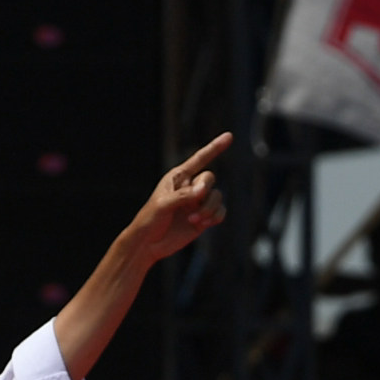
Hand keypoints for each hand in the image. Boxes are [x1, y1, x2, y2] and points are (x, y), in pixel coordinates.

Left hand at [126, 133, 231, 264]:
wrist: (150, 243)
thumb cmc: (151, 219)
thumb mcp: (163, 204)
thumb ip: (184, 195)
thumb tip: (204, 191)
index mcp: (178, 177)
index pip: (199, 159)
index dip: (215, 148)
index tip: (229, 137)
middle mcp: (191, 187)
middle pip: (210, 179)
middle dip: (205, 190)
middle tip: (196, 200)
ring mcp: (198, 203)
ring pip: (217, 197)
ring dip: (209, 209)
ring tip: (195, 220)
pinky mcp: (204, 218)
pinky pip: (220, 212)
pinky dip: (214, 217)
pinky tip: (201, 224)